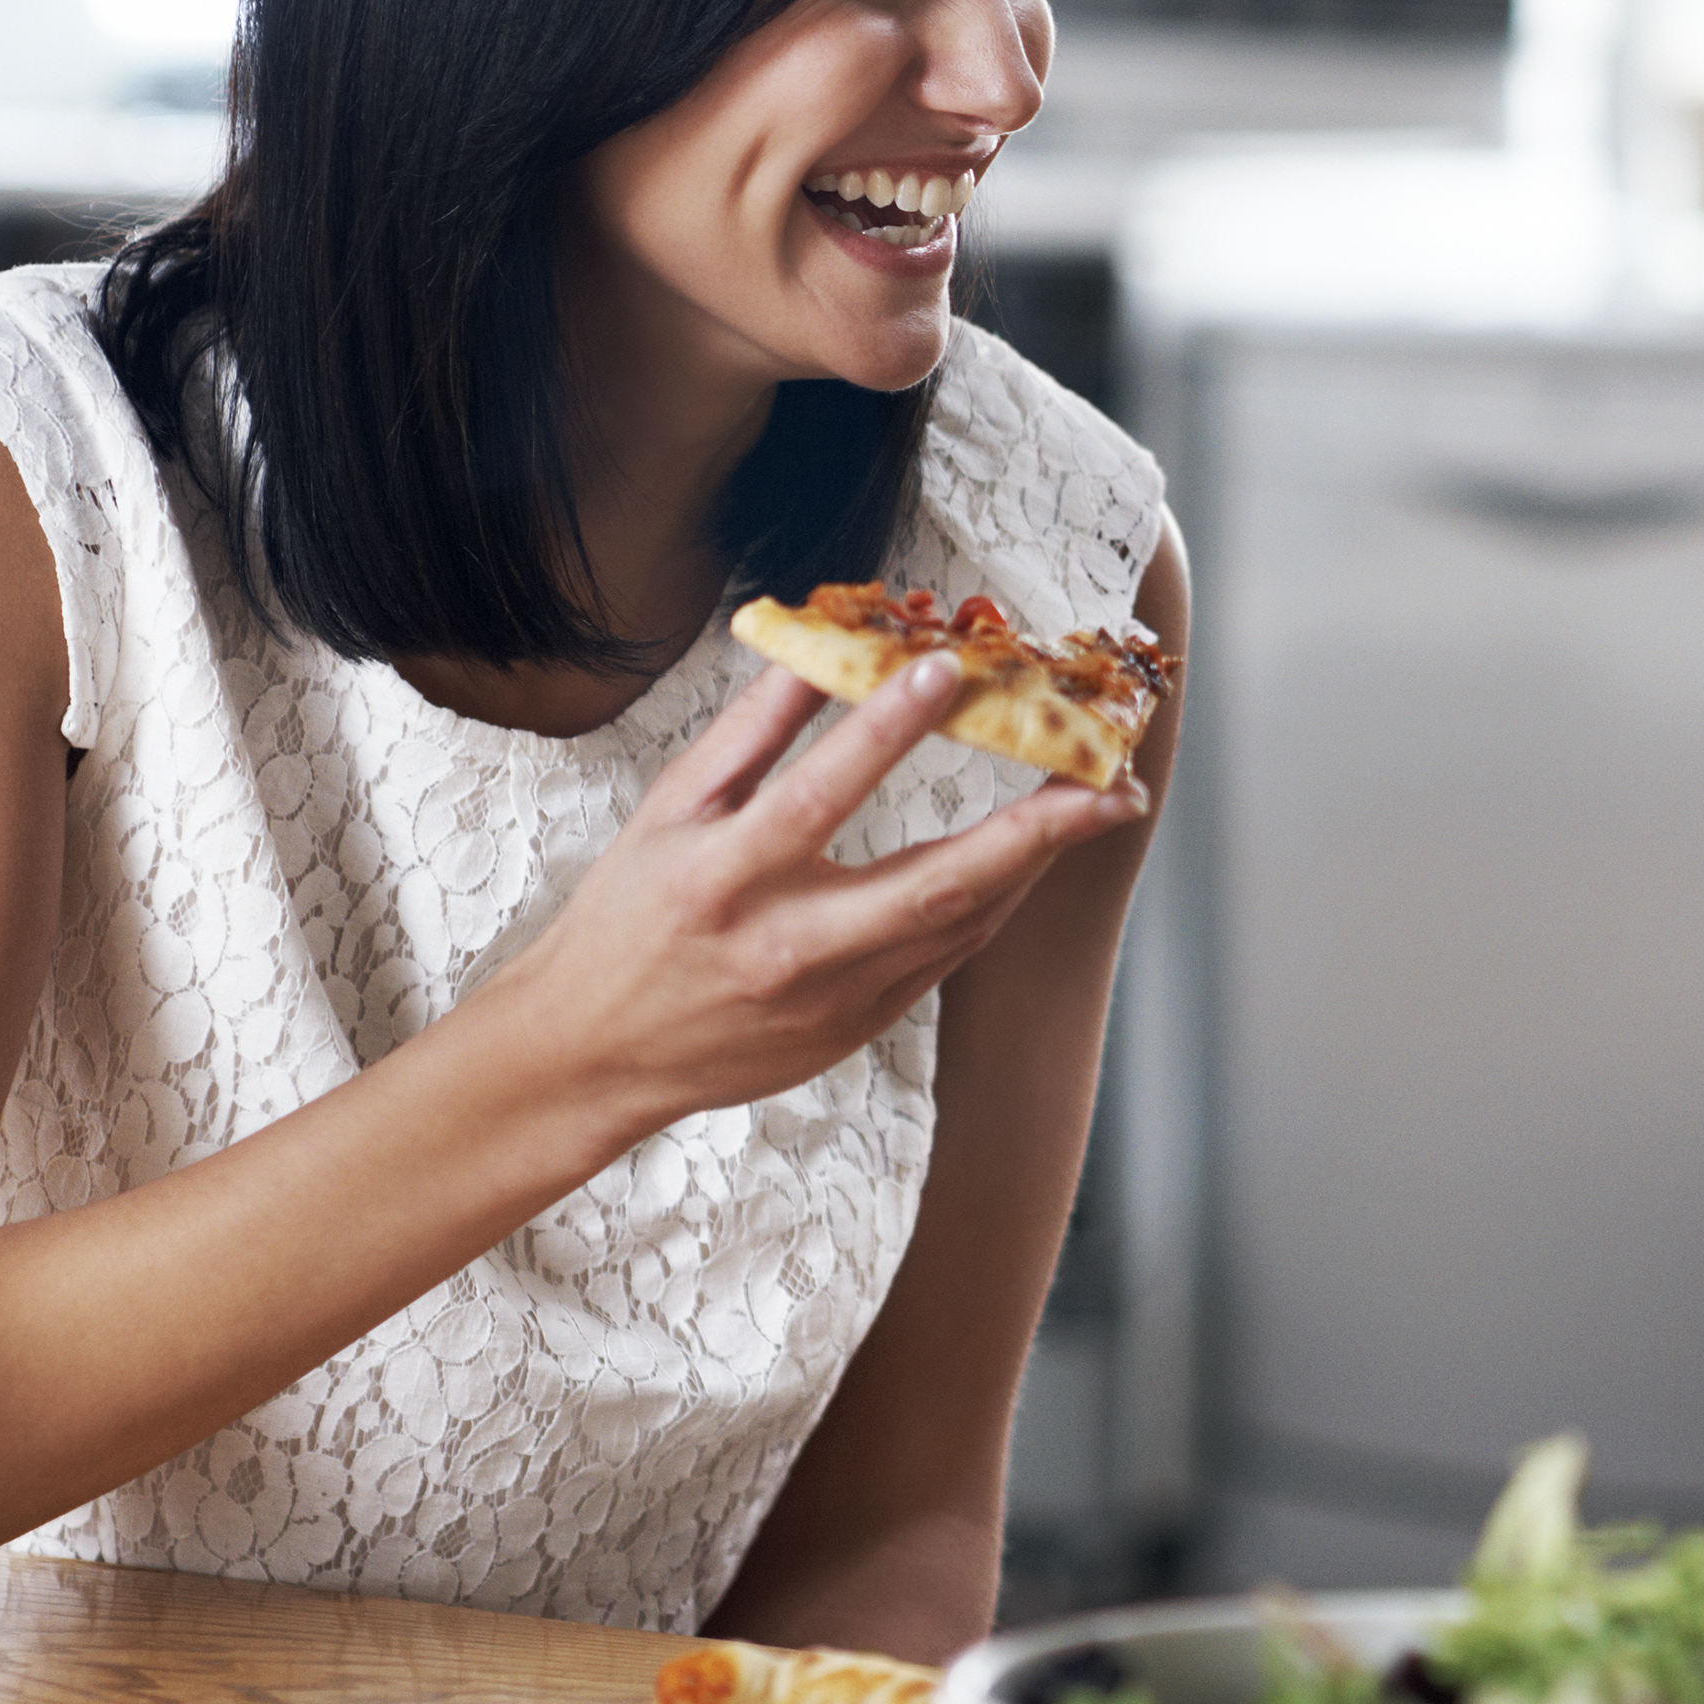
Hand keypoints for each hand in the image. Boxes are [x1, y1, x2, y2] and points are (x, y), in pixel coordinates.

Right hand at [478, 650, 1145, 1147]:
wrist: (594, 1055)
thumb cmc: (630, 917)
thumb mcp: (668, 812)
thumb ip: (747, 733)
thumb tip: (814, 649)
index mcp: (724, 880)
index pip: (816, 796)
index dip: (883, 732)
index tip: (948, 668)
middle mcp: (785, 949)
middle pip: (930, 890)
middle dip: (1031, 835)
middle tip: (1108, 785)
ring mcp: (829, 1002)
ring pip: (957, 930)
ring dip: (1034, 866)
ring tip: (1099, 807)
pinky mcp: (855, 1032)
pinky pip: (944, 960)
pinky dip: (994, 903)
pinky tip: (1032, 859)